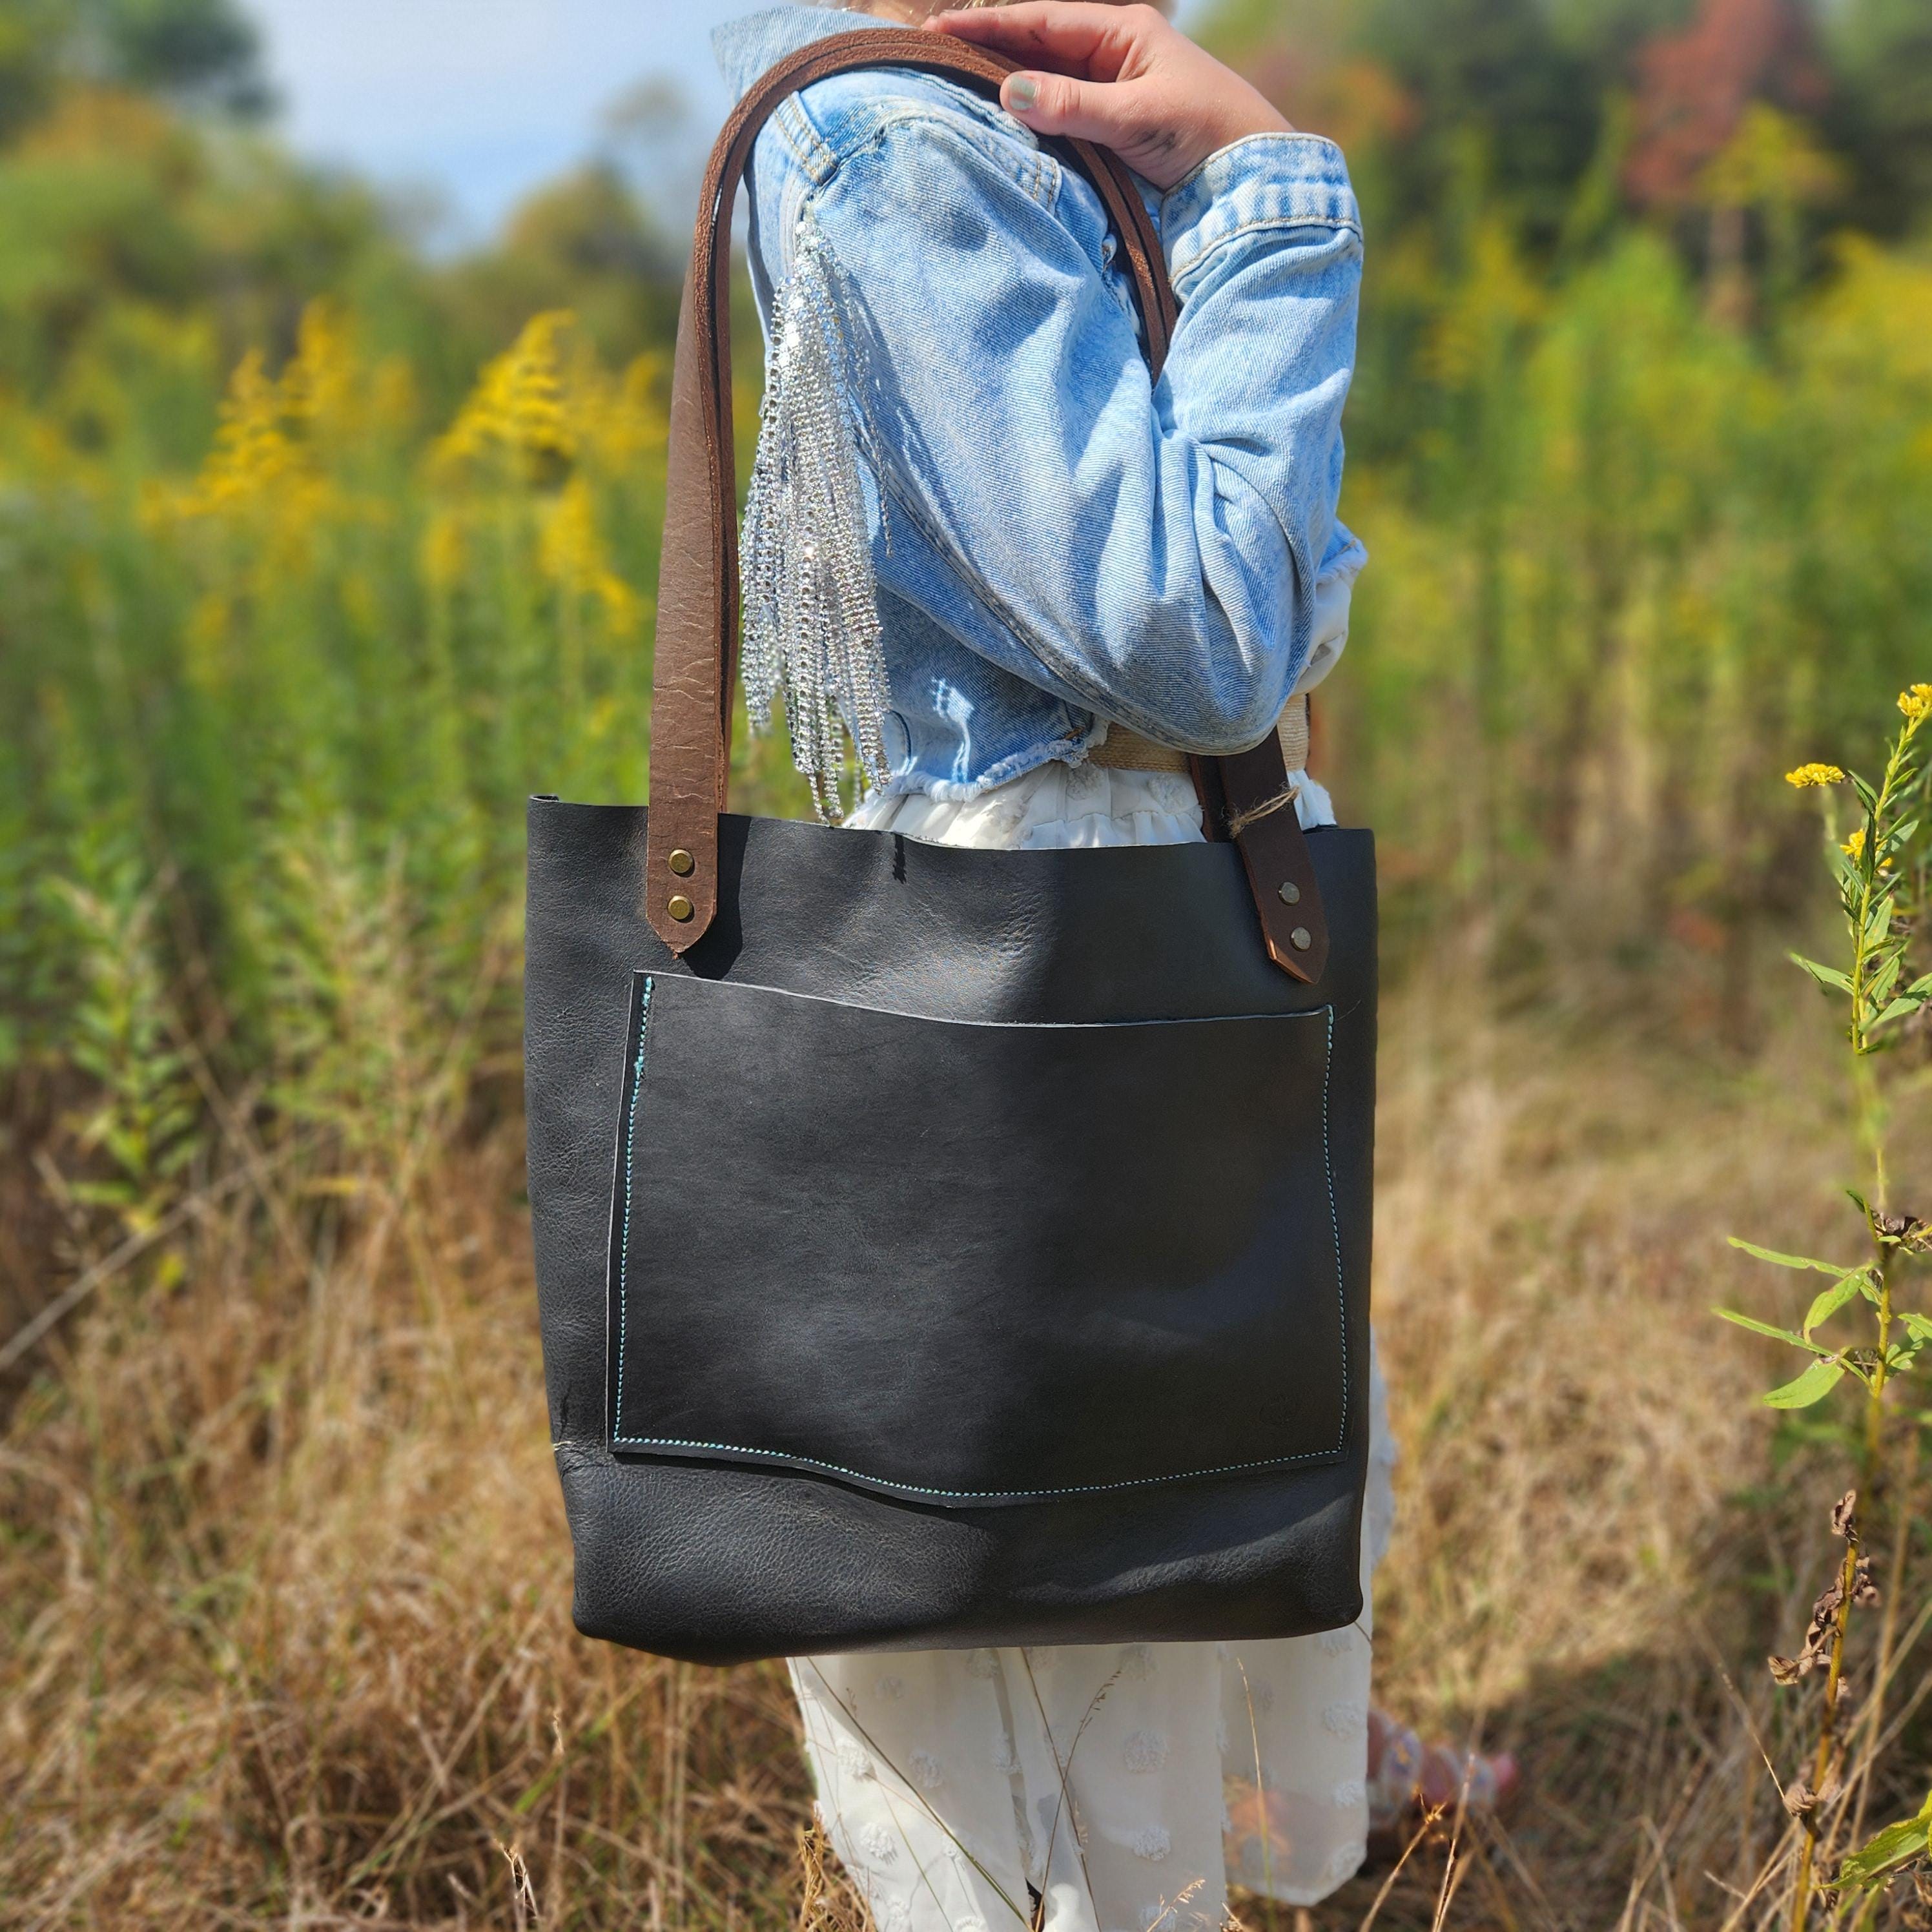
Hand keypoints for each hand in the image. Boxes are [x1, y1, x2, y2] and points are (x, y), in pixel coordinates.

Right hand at [924, 2, 1292, 191]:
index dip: (987, 25)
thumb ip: (1073, 106)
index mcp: (1122, 32)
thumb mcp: (1137, 117)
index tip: (937, 30)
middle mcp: (1112, 55)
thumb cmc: (1206, 133)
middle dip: (987, 49)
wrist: (1253, 176)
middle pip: (1037, 46)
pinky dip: (1029, 117)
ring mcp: (1111, 92)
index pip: (1040, 20)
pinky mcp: (1112, 130)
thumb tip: (1008, 91)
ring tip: (954, 90)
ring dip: (1004, 85)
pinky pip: (1059, 115)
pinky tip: (1000, 125)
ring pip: (1045, 81)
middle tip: (933, 58)